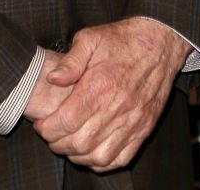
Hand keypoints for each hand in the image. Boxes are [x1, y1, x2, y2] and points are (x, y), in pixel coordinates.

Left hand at [32, 18, 188, 170]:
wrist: (158, 44)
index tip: (41, 125)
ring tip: (67, 143)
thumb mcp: (90, 38)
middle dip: (58, 143)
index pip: (67, 121)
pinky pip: (121, 159)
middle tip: (50, 134)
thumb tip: (52, 79)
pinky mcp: (144, 129)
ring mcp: (133, 122)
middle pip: (80, 143)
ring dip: (78, 155)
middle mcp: (117, 108)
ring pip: (99, 156)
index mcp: (100, 85)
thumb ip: (70, 61)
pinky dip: (101, 162)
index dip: (48, 128)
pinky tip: (90, 151)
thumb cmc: (121, 40)